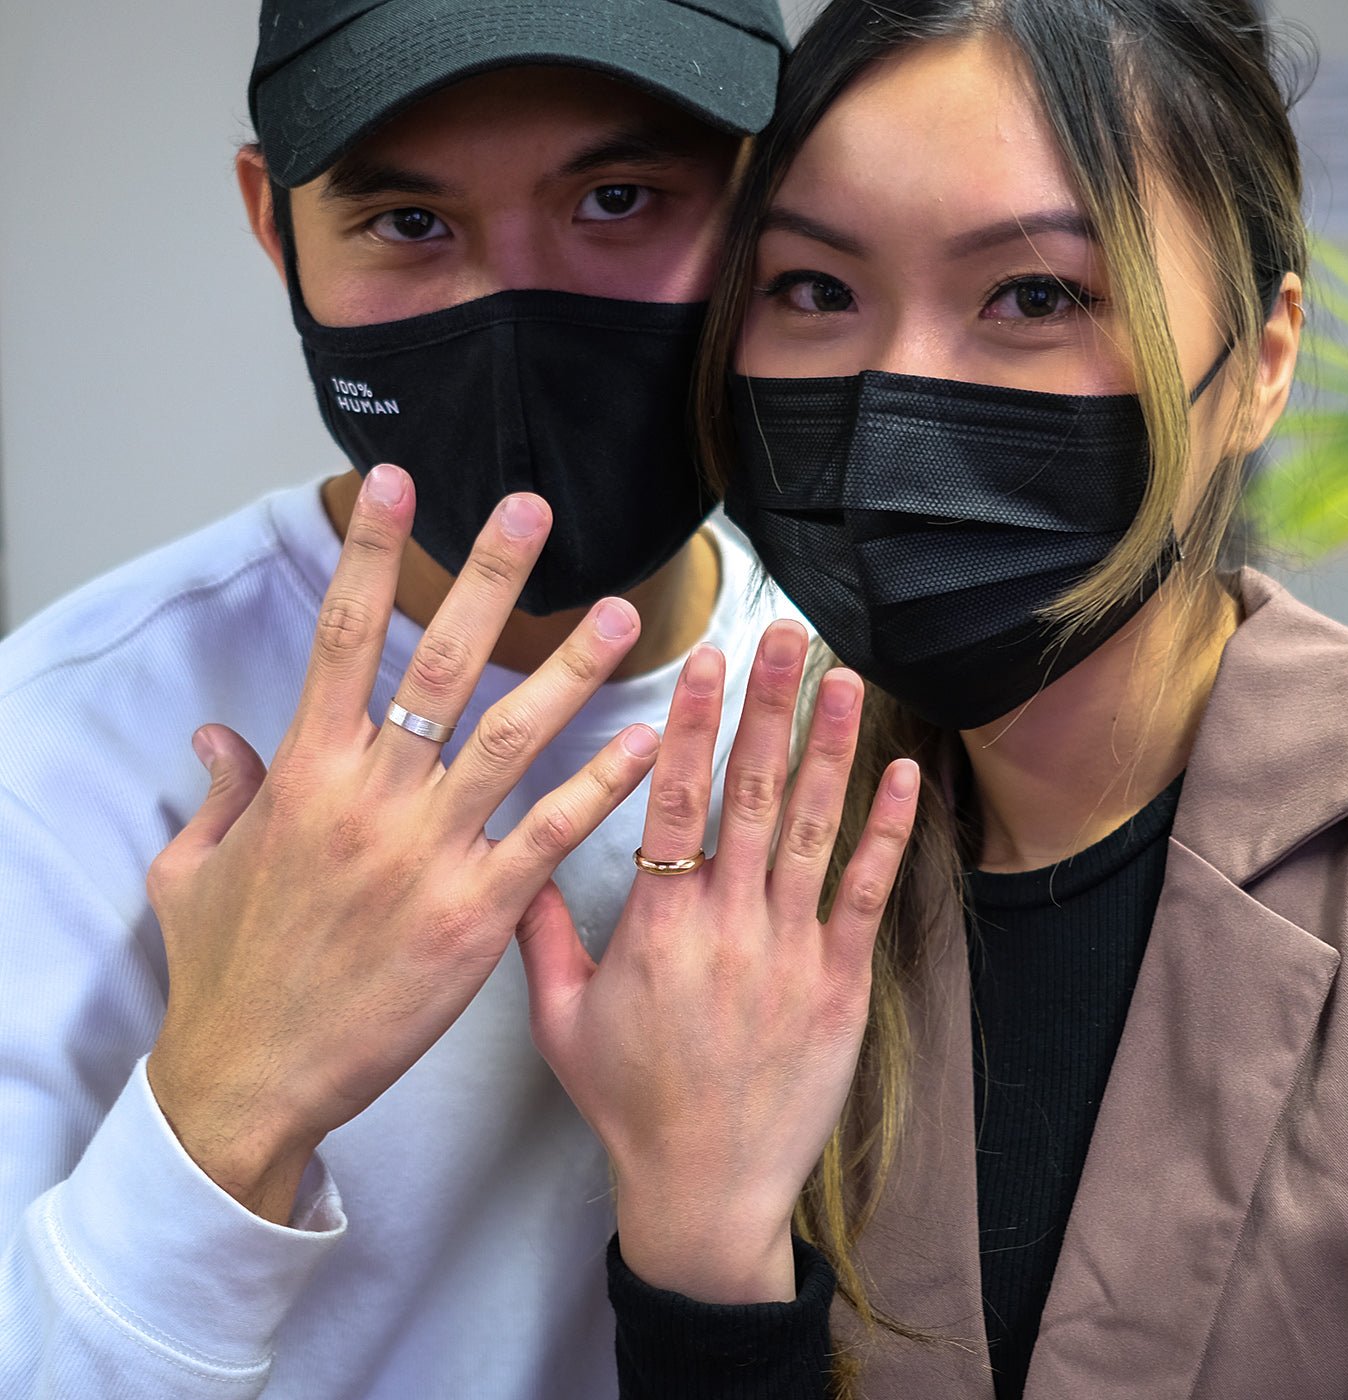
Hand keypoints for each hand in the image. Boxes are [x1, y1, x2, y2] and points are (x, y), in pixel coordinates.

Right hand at [146, 466, 659, 1222]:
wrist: (251, 1079)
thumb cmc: (225, 975)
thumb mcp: (194, 871)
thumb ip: (221, 791)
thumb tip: (217, 733)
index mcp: (303, 774)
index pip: (341, 638)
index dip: (370, 554)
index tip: (397, 485)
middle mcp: (371, 799)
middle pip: (442, 665)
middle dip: (488, 578)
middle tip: (533, 510)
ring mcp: (430, 855)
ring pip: (515, 737)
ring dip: (573, 669)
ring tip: (622, 613)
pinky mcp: (477, 916)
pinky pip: (551, 835)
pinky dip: (601, 785)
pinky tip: (648, 742)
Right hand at [518, 622, 918, 1302]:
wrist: (705, 1192)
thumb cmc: (630, 1106)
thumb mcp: (561, 1023)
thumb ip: (540, 936)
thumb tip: (517, 860)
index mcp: (660, 925)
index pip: (676, 800)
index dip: (694, 722)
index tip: (708, 659)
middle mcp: (729, 924)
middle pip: (750, 794)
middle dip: (768, 706)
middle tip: (786, 635)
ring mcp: (792, 950)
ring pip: (811, 828)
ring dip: (829, 748)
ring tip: (842, 679)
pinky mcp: (841, 983)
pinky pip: (866, 894)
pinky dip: (887, 832)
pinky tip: (902, 776)